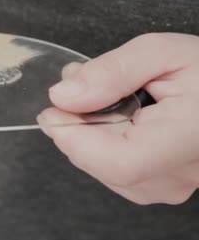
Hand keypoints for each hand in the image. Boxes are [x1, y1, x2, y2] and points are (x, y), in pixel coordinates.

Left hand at [38, 33, 198, 204]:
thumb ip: (112, 71)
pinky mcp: (161, 186)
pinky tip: (116, 116)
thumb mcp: (162, 52)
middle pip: (100, 163)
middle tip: (81, 85)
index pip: (120, 162)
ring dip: (87, 131)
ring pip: (101, 168)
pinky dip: (100, 142)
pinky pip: (112, 170)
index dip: (76, 139)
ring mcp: (171, 186)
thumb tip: (63, 96)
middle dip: (75, 123)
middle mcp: (180, 173)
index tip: (54, 110)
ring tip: (106, 95)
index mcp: (189, 136)